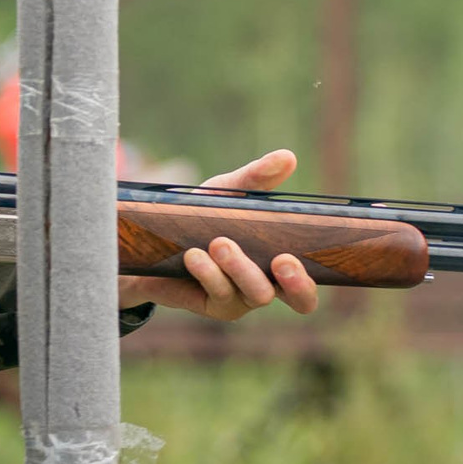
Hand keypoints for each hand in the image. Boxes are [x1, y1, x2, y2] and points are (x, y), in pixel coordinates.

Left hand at [116, 148, 321, 320]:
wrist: (151, 240)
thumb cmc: (201, 216)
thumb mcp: (227, 193)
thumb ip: (255, 179)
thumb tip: (288, 157)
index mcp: (280, 263)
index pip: (309, 283)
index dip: (311, 278)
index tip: (296, 256)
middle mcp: (267, 285)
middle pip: (300, 301)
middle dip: (295, 282)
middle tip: (282, 259)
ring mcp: (240, 300)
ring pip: (256, 294)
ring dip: (240, 267)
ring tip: (219, 242)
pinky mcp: (212, 305)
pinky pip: (218, 294)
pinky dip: (208, 272)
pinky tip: (194, 254)